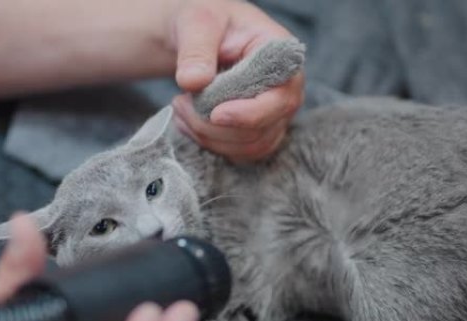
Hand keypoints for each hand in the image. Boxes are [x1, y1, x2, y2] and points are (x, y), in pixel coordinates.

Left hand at [167, 0, 303, 161]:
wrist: (200, 36)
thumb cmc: (206, 23)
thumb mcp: (198, 22)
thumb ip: (196, 49)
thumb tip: (193, 81)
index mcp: (281, 56)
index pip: (281, 97)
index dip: (249, 113)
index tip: (215, 114)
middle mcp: (286, 89)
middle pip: (262, 128)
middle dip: (215, 126)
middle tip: (180, 103)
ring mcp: (274, 114)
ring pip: (249, 146)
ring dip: (208, 136)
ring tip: (180, 107)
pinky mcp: (258, 131)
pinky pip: (239, 152)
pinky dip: (209, 144)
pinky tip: (188, 122)